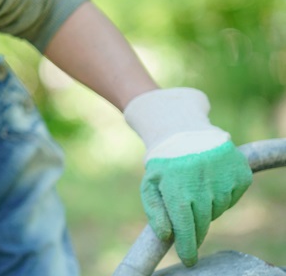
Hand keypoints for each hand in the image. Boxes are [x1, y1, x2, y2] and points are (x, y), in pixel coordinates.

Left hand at [124, 88, 252, 265]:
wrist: (186, 132)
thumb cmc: (165, 164)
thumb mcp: (150, 185)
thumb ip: (155, 212)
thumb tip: (168, 235)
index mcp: (178, 188)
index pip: (186, 227)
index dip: (188, 246)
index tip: (189, 259)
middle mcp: (203, 185)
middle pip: (203, 223)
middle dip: (196, 231)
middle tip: (190, 228)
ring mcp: (224, 179)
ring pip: (218, 211)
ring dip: (208, 208)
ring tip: (196, 189)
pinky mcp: (241, 175)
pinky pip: (232, 198)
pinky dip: (222, 196)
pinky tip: (211, 180)